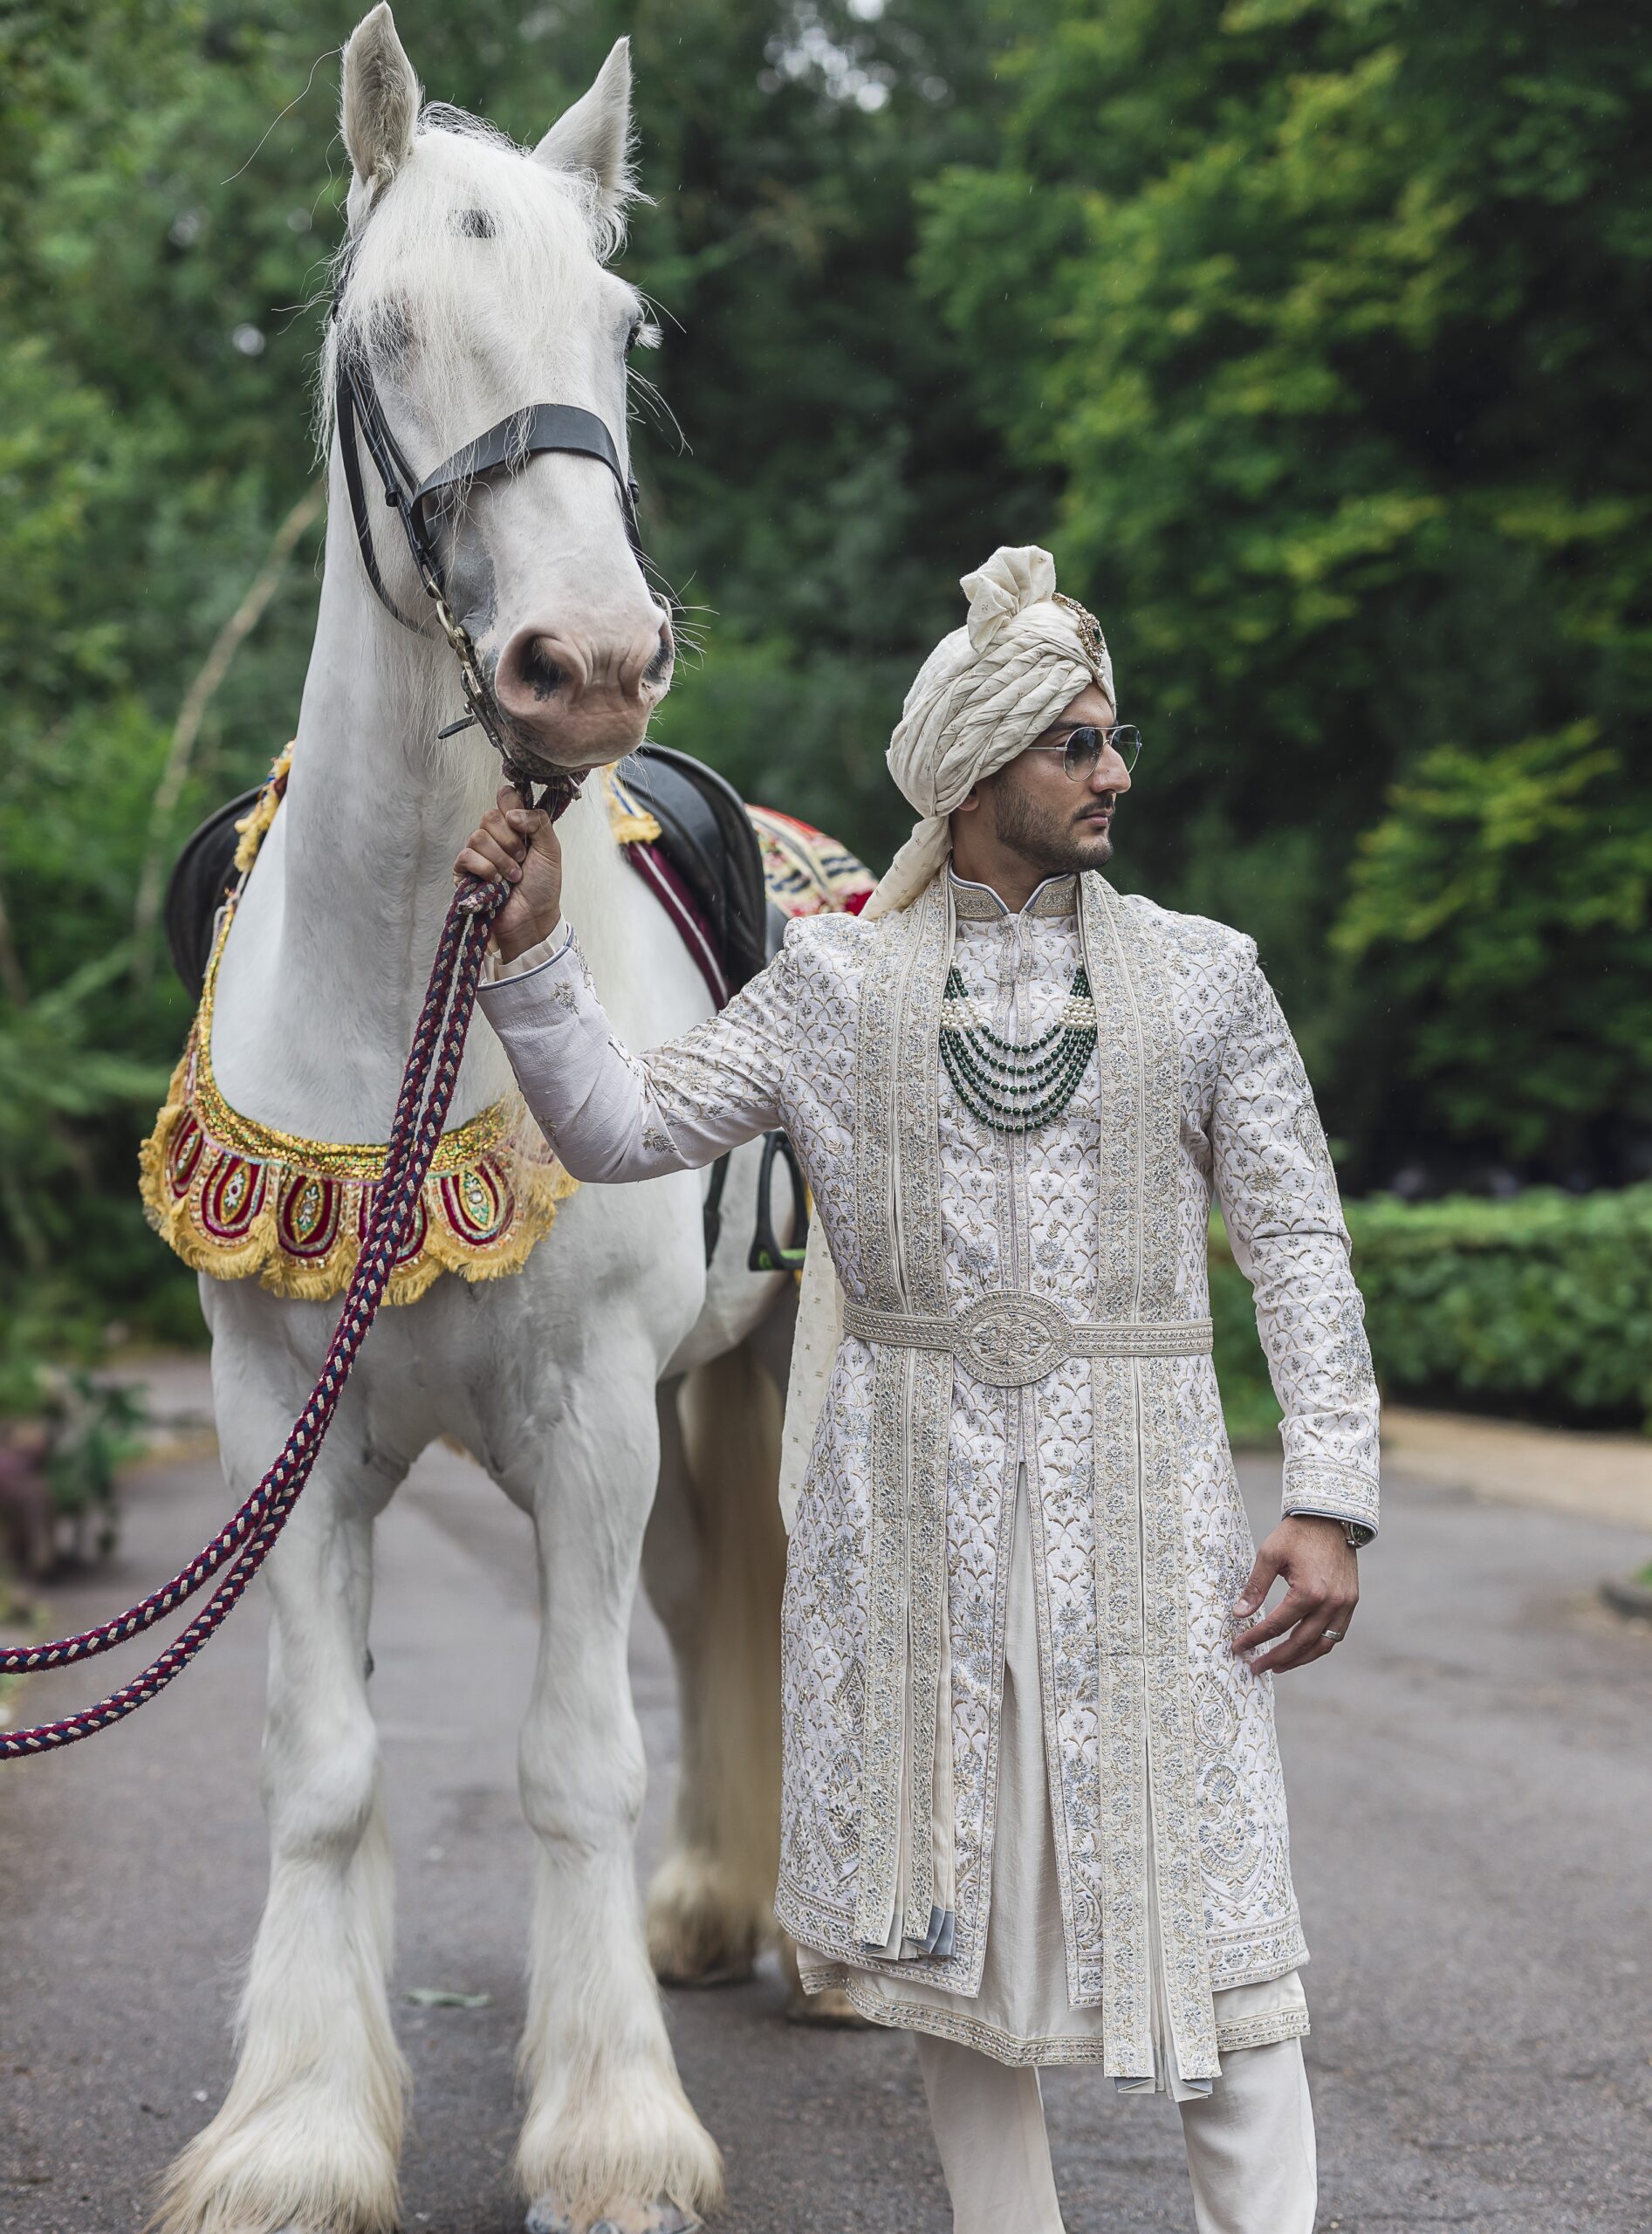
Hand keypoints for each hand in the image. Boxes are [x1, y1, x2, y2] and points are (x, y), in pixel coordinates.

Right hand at [454, 785, 563, 961]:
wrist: (533, 917)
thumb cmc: (543, 886)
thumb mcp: (551, 850)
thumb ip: (539, 822)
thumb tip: (512, 813)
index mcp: (515, 826)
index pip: (505, 797)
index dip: (512, 808)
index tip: (523, 826)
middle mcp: (494, 836)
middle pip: (489, 816)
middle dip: (510, 840)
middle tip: (522, 859)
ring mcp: (478, 853)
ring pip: (478, 837)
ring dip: (501, 859)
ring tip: (513, 877)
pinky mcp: (465, 871)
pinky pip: (466, 856)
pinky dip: (485, 869)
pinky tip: (496, 882)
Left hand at [1230, 1515, 1357, 1675]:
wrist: (1331, 1517)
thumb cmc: (1297, 1533)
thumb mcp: (1270, 1555)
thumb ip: (1255, 1587)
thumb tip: (1239, 1614)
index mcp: (1309, 1591)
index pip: (1276, 1625)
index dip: (1255, 1639)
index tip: (1238, 1647)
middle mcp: (1331, 1603)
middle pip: (1300, 1642)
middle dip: (1276, 1658)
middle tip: (1256, 1667)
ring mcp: (1345, 1604)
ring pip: (1322, 1645)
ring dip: (1299, 1659)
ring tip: (1278, 1666)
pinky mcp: (1351, 1601)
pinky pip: (1336, 1634)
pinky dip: (1318, 1646)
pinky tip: (1302, 1650)